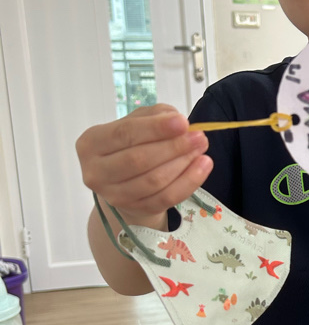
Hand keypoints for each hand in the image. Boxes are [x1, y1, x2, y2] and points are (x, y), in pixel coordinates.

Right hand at [76, 104, 211, 226]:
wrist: (127, 179)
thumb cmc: (132, 144)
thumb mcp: (138, 121)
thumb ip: (155, 115)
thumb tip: (178, 121)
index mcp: (91, 143)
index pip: (124, 134)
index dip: (155, 128)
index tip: (183, 122)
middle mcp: (96, 172)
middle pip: (138, 160)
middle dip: (173, 147)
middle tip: (199, 137)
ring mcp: (114, 195)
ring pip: (154, 181)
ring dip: (183, 164)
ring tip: (201, 150)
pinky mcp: (135, 210)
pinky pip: (166, 198)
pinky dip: (188, 182)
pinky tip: (202, 167)